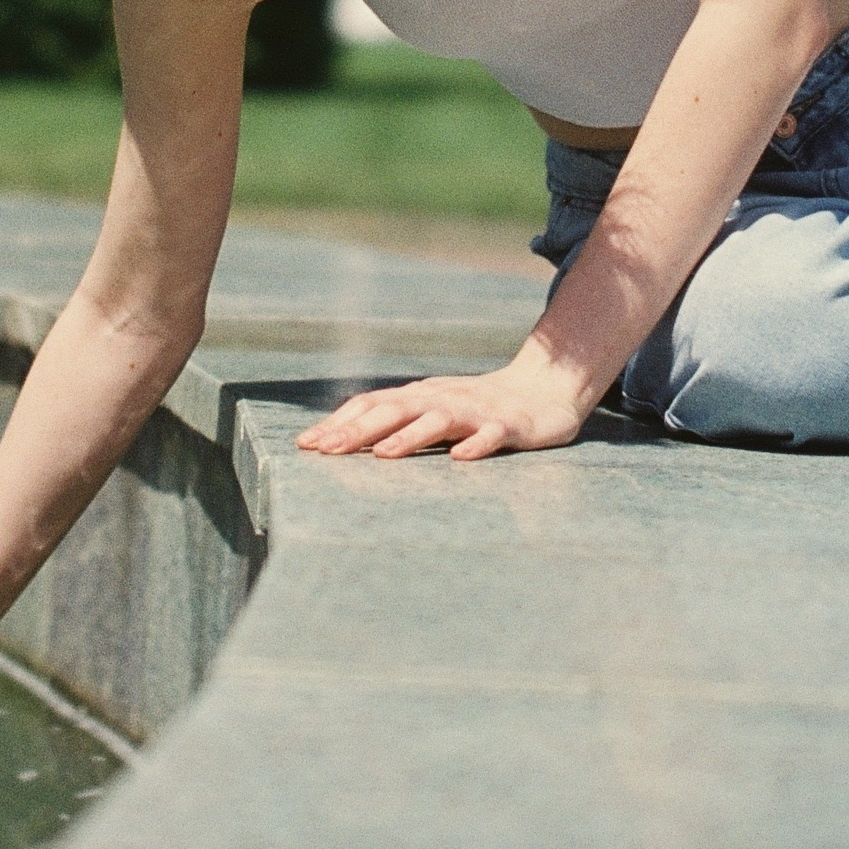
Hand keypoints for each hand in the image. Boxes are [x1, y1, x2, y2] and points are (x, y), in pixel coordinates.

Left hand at [295, 347, 593, 464]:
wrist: (542, 390)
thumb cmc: (477, 406)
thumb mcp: (432, 410)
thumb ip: (396, 422)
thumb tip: (342, 439)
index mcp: (419, 397)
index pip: (371, 405)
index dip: (338, 423)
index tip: (305, 445)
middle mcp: (441, 399)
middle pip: (395, 410)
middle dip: (358, 431)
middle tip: (326, 451)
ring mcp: (475, 411)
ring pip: (438, 420)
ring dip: (409, 436)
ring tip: (382, 455)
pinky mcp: (508, 426)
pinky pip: (492, 435)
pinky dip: (476, 445)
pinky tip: (461, 459)